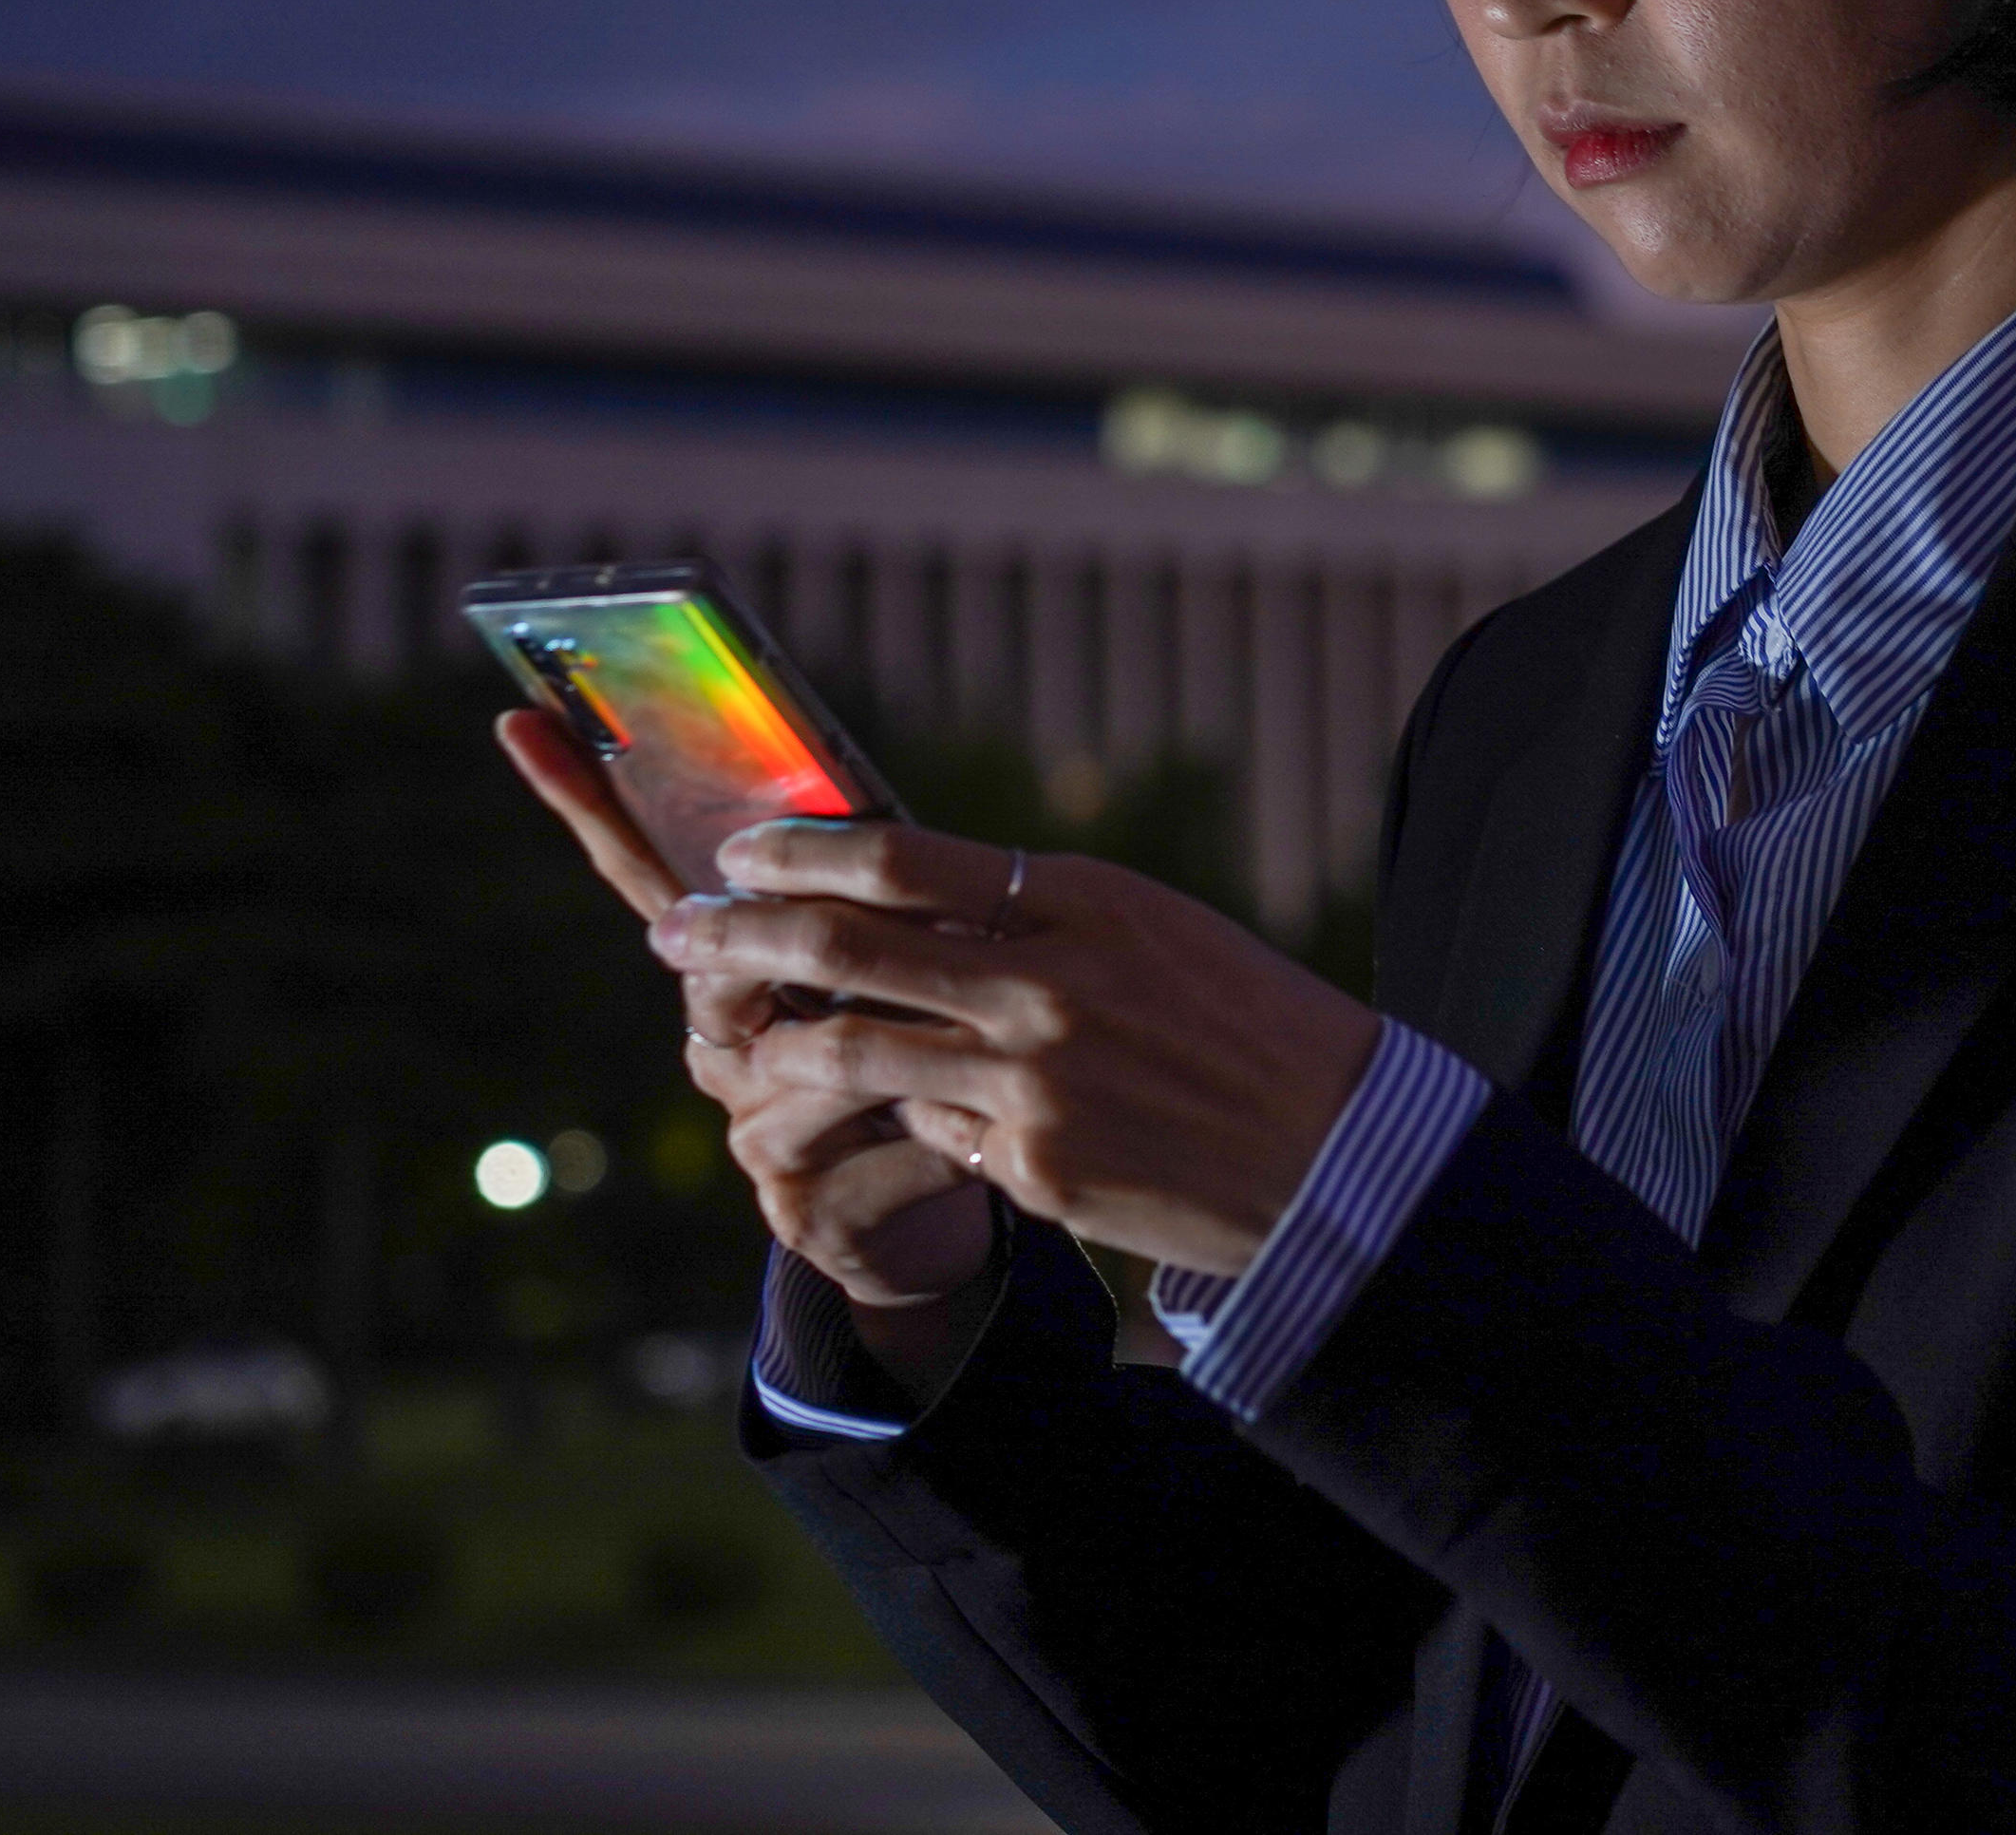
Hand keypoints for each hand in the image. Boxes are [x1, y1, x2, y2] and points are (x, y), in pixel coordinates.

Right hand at [498, 711, 996, 1320]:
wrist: (962, 1184)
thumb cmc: (941, 1037)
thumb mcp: (918, 948)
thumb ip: (877, 886)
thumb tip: (843, 783)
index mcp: (735, 970)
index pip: (648, 874)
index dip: (585, 801)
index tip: (521, 714)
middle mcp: (720, 1046)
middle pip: (718, 972)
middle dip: (792, 952)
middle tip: (864, 942)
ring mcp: (751, 1131)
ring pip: (807, 1065)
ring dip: (903, 1052)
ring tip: (974, 1044)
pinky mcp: (803, 1209)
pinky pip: (872, 1152)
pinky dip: (939, 1138)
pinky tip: (975, 1136)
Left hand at [652, 820, 1385, 1282]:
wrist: (1340, 1148)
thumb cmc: (1248, 1027)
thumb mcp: (1152, 935)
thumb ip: (1040, 919)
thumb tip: (916, 904)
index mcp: (1083, 901)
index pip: (901, 856)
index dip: (799, 848)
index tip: (737, 851)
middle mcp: (1048, 981)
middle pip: (846, 942)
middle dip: (737, 933)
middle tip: (675, 930)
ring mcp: (1034, 1079)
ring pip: (852, 1047)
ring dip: (775, 1040)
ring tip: (738, 1042)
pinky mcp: (1032, 1166)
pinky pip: (928, 1131)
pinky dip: (900, 1118)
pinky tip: (890, 1121)